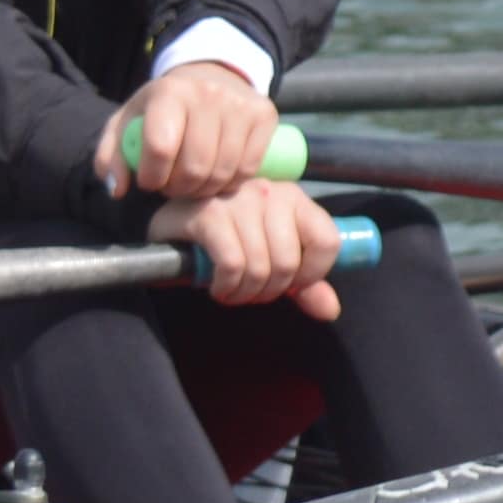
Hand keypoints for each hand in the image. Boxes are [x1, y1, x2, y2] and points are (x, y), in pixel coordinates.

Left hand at [103, 57, 280, 202]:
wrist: (208, 77)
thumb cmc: (161, 109)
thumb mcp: (127, 124)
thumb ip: (111, 157)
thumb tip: (118, 189)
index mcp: (169, 92)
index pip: (161, 147)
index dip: (151, 176)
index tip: (148, 182)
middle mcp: (208, 93)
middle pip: (195, 167)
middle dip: (178, 188)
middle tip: (171, 186)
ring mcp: (240, 104)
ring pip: (223, 172)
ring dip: (203, 190)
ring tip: (191, 182)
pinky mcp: (265, 115)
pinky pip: (248, 169)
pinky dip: (229, 183)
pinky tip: (216, 175)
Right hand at [153, 179, 348, 320]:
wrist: (172, 227)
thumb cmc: (228, 239)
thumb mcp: (270, 257)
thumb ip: (303, 282)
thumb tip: (330, 310)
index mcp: (293, 197)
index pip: (327, 241)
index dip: (312, 275)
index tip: (290, 284)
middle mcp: (269, 192)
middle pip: (288, 263)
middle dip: (269, 291)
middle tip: (251, 291)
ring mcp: (237, 200)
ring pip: (259, 268)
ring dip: (244, 293)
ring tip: (232, 290)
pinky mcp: (207, 214)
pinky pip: (232, 265)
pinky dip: (226, 287)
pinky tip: (217, 286)